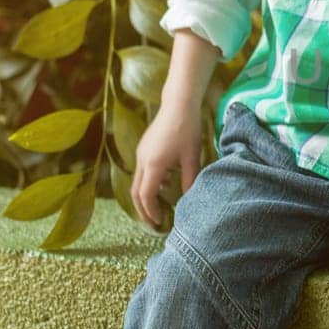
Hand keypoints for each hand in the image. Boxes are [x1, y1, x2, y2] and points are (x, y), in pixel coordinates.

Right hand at [131, 104, 202, 227]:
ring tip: (158, 209)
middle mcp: (142, 160)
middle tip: (153, 224)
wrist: (178, 104)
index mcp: (153, 165)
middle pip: (135, 192)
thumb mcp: (192, 158)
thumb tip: (188, 200)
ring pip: (137, 182)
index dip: (151, 212)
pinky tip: (164, 186)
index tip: (160, 222)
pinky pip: (142, 172)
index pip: (146, 196)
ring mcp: (141, 153)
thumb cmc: (187, 129)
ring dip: (145, 197)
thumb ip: (189, 180)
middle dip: (143, 210)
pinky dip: (148, 184)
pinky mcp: (144, 148)